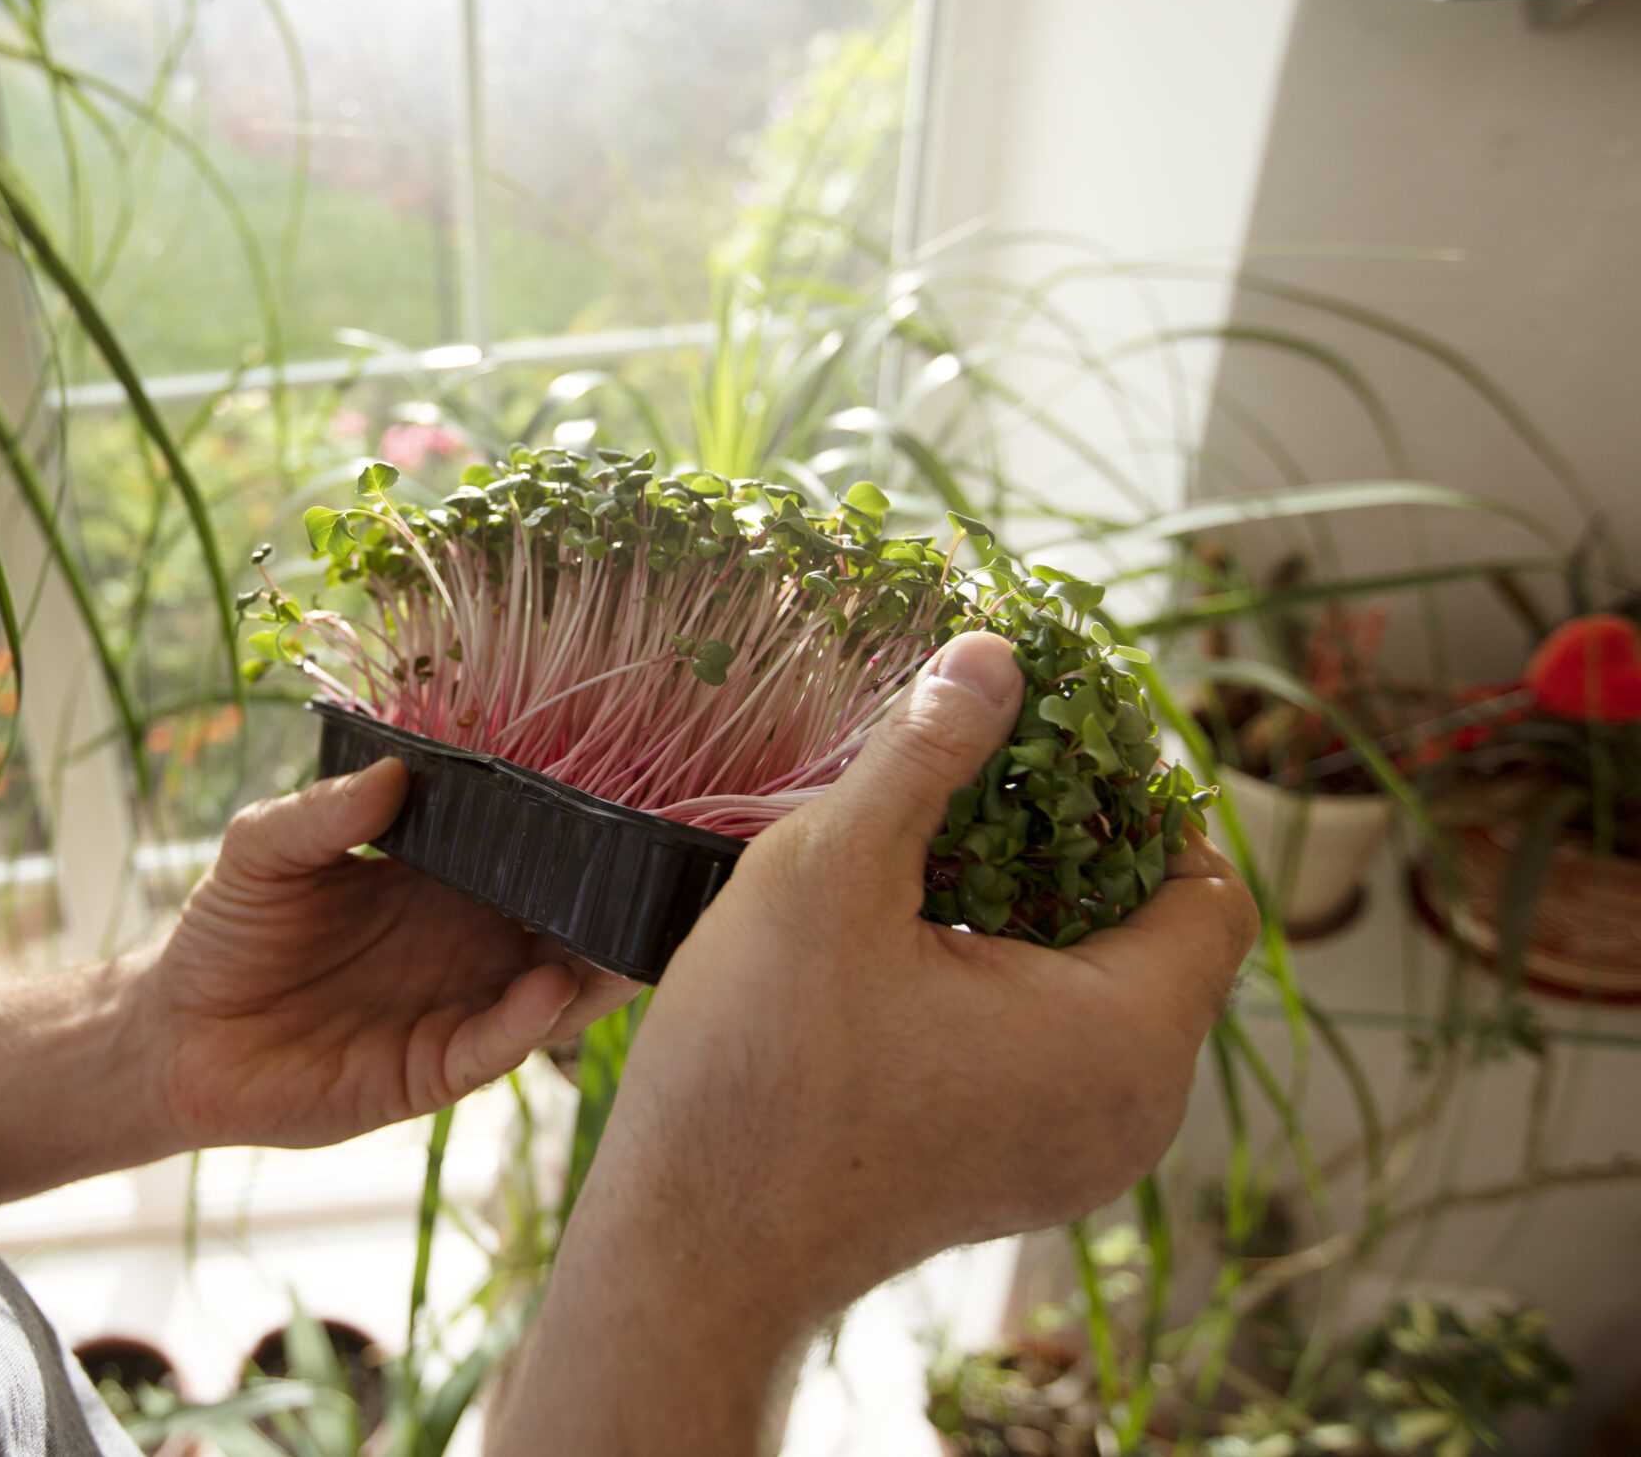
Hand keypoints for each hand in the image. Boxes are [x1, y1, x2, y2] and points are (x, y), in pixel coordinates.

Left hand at [140, 757, 639, 1151]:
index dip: (576, 836)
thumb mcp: (264, 849)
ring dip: (596, 968)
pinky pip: (491, 1048)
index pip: (527, 856)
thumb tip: (394, 772)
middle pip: (564, 924)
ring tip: (632, 937)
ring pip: (552, 991)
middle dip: (613, 903)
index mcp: (442, 883)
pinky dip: (526, 1023)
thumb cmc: (227, 931)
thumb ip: (323, 814)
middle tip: (660, 872)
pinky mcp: (426, 1072)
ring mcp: (454, 1009)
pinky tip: (548, 991)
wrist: (173, 1031)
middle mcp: (466, 946)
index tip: (627, 803)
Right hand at [490, 631, 1258, 1456]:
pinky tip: (906, 945)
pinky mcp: (1020, 1175)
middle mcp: (1134, 1113)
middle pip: (1157, 936)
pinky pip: (1054, 1049)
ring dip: (1032, 912)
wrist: (693, 1249)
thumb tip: (992, 651)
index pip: (1207, 885)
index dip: (1142, 799)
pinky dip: (1005, 983)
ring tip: (927, 857)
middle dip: (1074, 846)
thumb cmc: (762, 1073)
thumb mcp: (829, 876)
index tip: (1045, 745)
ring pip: (1099, 992)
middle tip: (974, 783)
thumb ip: (923, 756)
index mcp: (1126, 1039)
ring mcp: (1079, 1157)